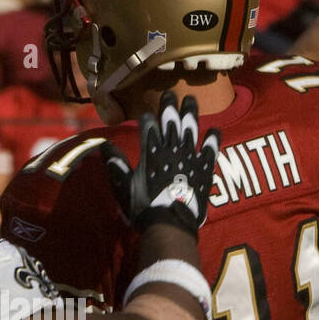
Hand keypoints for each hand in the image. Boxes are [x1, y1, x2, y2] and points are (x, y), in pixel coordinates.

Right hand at [103, 91, 218, 234]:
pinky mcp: (204, 169)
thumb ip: (115, 164)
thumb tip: (103, 145)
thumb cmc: (144, 209)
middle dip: (169, 107)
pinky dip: (212, 139)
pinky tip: (215, 129)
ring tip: (190, 100)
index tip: (146, 111)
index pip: (148, 127)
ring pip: (191, 129)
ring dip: (190, 113)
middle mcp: (171, 150)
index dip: (147, 118)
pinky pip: (210, 150)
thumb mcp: (123, 187)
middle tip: (170, 93)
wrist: (170, 226)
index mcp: (150, 153)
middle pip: (170, 123)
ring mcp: (189, 158)